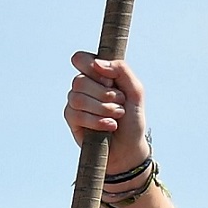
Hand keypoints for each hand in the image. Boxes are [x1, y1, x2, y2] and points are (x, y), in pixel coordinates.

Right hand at [64, 52, 150, 173]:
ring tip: (117, 116)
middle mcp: (84, 86)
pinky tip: (109, 126)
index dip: (90, 66)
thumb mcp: (135, 91)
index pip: (81, 59)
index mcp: (98, 74)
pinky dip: (96, 121)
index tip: (108, 80)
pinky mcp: (72, 120)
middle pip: (80, 80)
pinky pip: (76, 114)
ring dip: (102, 108)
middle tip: (120, 102)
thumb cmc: (132, 119)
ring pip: (78, 98)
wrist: (129, 147)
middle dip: (104, 94)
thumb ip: (122, 70)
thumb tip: (97, 63)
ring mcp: (75, 103)